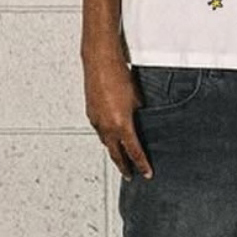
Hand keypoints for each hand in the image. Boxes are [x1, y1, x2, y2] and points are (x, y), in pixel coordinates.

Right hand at [83, 56, 151, 180]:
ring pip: (106, 142)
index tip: (146, 173)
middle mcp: (106, 126)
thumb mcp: (137, 98)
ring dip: (114, 150)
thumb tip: (140, 120)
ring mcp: (96, 120)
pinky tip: (110, 135)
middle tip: (130, 174)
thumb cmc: (119, 75)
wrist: (100, 62)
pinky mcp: (90, 113)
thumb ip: (139, 113)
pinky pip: (100, 130)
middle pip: (115, 153)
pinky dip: (106, 136)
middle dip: (123, 165)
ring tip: (121, 157)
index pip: (133, 151)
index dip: (141, 164)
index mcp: (121, 124)